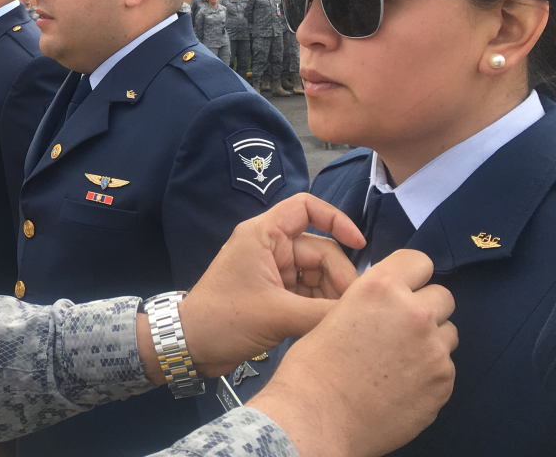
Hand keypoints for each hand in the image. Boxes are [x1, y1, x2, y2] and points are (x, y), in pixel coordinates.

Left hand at [179, 194, 364, 378]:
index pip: (306, 208)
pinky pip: (308, 292)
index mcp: (263, 235)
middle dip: (339, 276)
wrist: (192, 347)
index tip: (360, 245)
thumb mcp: (278, 315)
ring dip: (332, 295)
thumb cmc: (225, 320)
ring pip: (317, 274)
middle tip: (353, 308)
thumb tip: (364, 310)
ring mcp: (273, 270)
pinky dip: (321, 305)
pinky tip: (331, 324)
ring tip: (343, 320)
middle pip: (320, 250)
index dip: (337, 220)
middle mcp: (269, 246)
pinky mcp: (275, 293)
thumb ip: (324, 312)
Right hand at [247, 250, 456, 456]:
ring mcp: (434, 350)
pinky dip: (429, 373)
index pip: (419, 261)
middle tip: (400, 329)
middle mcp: (414, 313)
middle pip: (442, 296)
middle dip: (425, 308)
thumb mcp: (334, 315)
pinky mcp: (443, 384)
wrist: (317, 418)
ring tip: (400, 360)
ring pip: (448, 333)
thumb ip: (370, 304)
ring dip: (431, 340)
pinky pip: (446, 368)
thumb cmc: (312, 369)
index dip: (410, 275)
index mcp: (380, 289)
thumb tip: (389, 306)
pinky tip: (401, 385)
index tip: (402, 289)